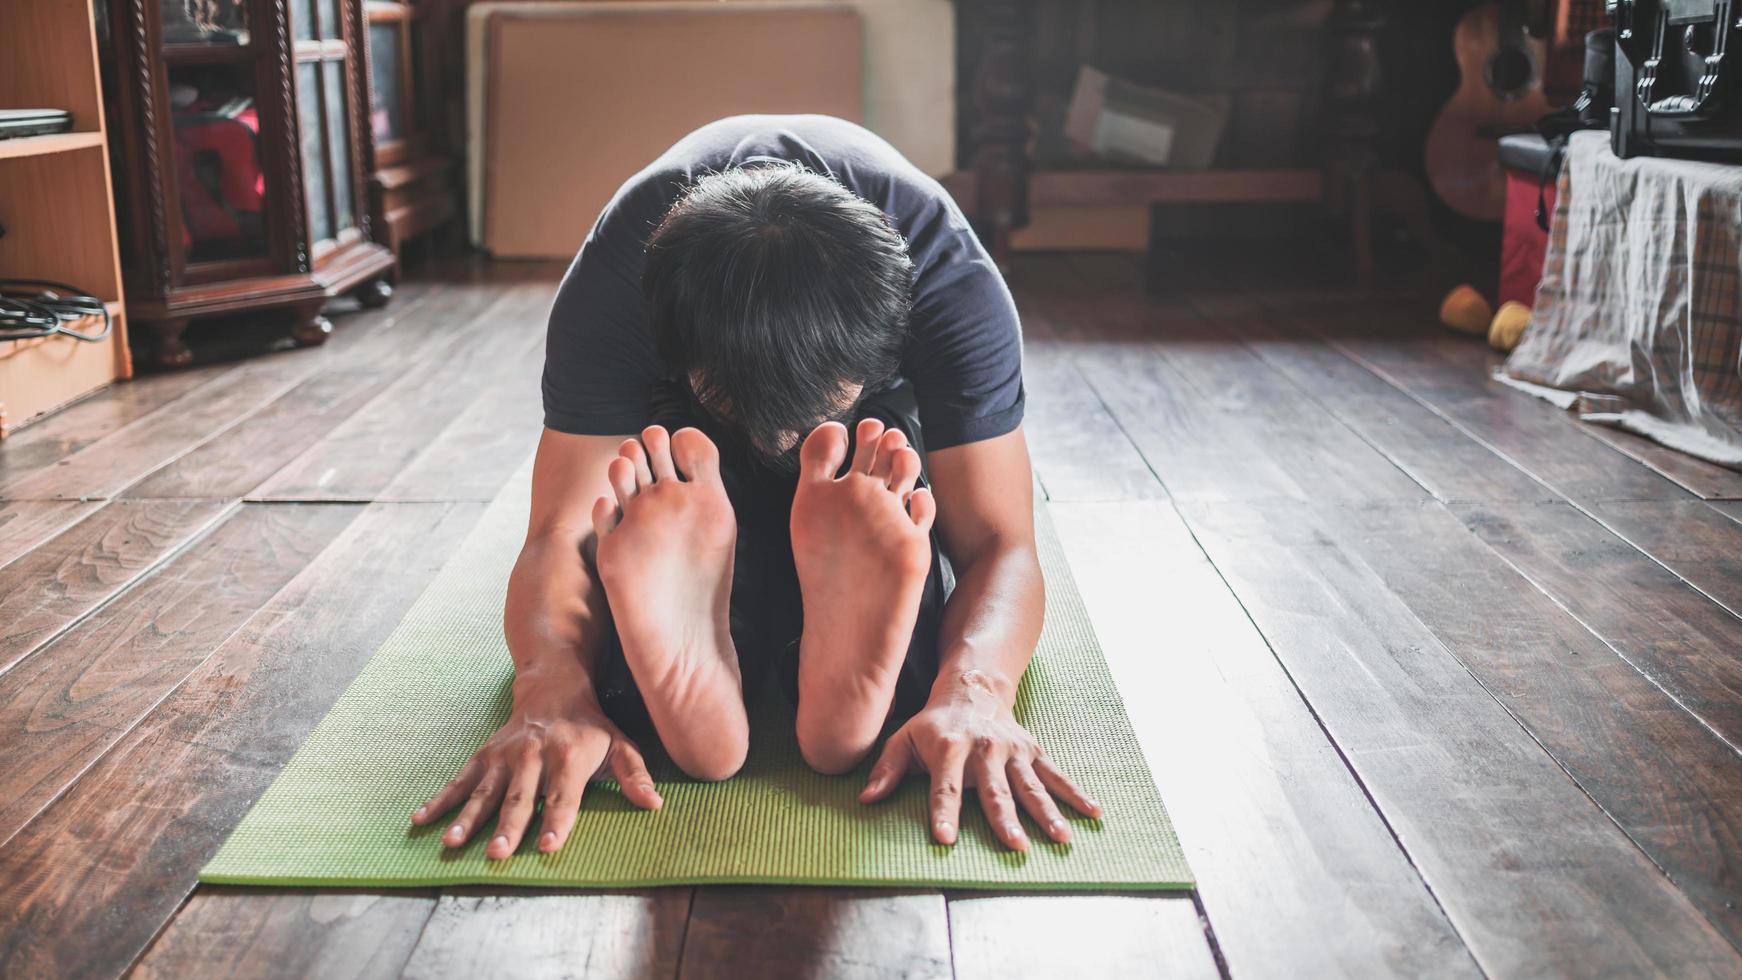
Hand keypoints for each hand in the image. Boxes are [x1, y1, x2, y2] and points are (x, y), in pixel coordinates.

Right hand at [410, 671, 661, 858]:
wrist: (554, 686)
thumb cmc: (591, 726)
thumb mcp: (620, 744)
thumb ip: (634, 775)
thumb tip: (654, 804)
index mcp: (569, 756)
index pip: (564, 795)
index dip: (558, 820)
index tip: (549, 845)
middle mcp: (533, 754)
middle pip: (520, 796)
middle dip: (509, 826)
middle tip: (498, 853)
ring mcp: (504, 755)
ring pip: (484, 790)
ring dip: (467, 818)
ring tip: (453, 843)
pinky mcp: (484, 755)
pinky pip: (459, 779)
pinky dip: (440, 799)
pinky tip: (421, 819)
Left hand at [857, 675, 1100, 850]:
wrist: (971, 689)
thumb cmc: (931, 724)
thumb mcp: (902, 739)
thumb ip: (885, 769)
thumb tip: (866, 799)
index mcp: (948, 747)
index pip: (944, 785)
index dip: (943, 811)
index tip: (945, 838)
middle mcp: (983, 748)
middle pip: (994, 789)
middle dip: (1004, 818)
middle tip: (1015, 845)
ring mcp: (1012, 750)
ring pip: (1030, 785)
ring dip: (1046, 812)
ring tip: (1061, 838)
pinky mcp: (1032, 751)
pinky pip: (1056, 774)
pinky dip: (1075, 793)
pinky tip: (1093, 812)